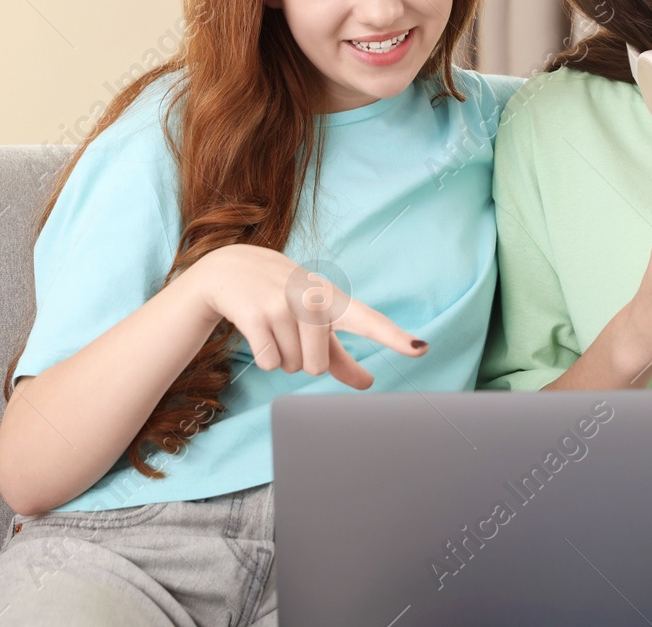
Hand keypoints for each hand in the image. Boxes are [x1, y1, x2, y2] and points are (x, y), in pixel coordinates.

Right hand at [192, 244, 427, 389]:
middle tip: (289, 330)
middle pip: (317, 367)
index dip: (395, 338)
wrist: (231, 268)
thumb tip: (369, 384)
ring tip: (272, 324)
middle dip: (301, 359)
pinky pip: (269, 363)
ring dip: (281, 356)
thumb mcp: (315, 319)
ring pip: (291, 367)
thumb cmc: (283, 297)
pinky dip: (263, 355)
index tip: (420, 348)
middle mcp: (314, 300)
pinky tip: (257, 328)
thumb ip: (341, 354)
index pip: (370, 322)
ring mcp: (285, 305)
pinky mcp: (257, 314)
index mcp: (334, 300)